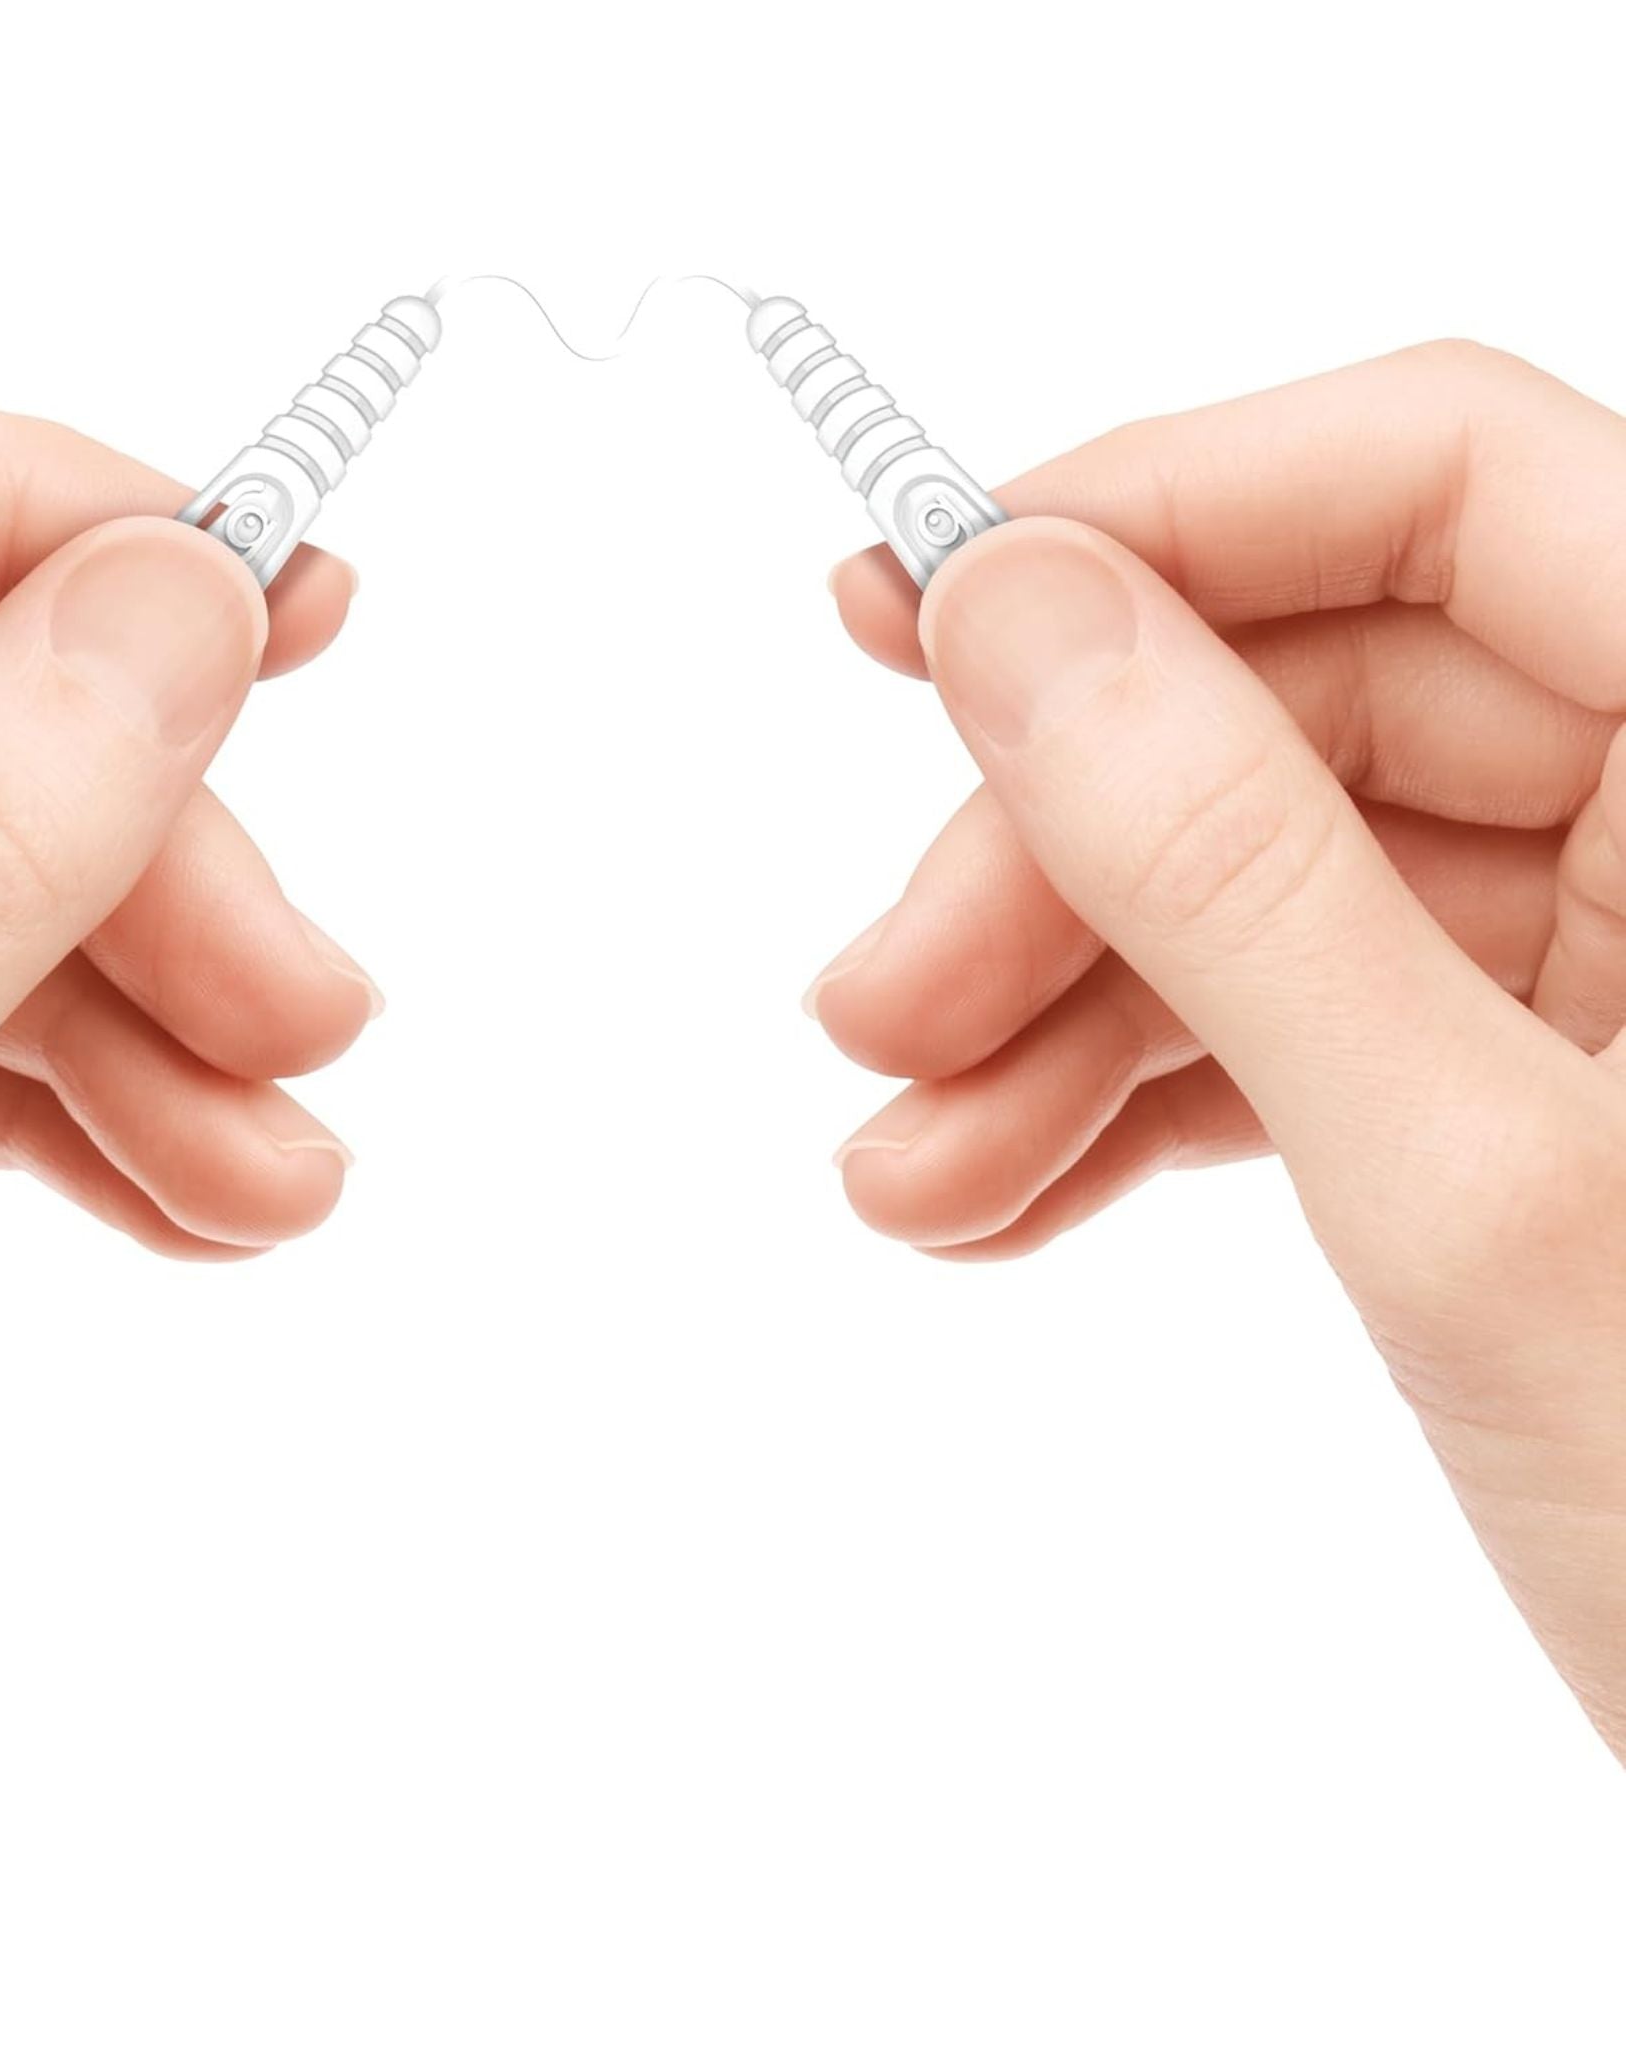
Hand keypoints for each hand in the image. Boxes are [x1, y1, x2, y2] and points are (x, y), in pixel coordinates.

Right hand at [814, 342, 1625, 1761]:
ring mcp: (1625, 959)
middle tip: (873, 1010)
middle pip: (1305, 711)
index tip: (905, 613)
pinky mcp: (1546, 1084)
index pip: (1438, 482)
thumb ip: (1240, 880)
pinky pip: (1301, 1021)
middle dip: (1054, 865)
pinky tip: (999, 1192)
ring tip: (908, 1173)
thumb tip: (1015, 614)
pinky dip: (1134, 1101)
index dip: (1153, 514)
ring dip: (1055, 1016)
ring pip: (1273, 885)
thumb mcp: (1479, 1195)